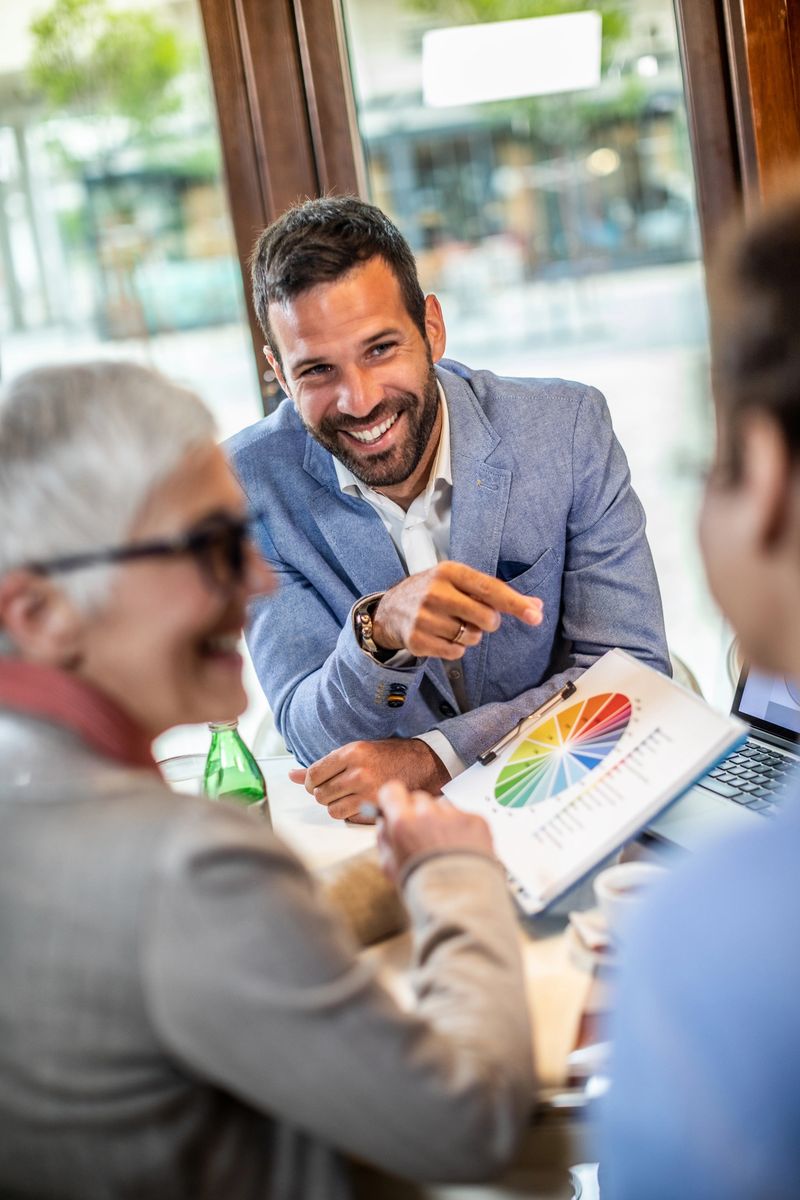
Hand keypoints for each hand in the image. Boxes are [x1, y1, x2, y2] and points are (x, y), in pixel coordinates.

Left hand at [289, 737, 449, 821]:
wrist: (422, 764)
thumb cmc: (388, 756)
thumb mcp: (355, 752)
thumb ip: (322, 765)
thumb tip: (291, 775)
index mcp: (352, 752)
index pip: (313, 774)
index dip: (310, 781)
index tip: (316, 782)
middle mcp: (358, 772)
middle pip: (319, 793)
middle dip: (323, 793)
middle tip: (336, 788)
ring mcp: (367, 792)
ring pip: (331, 808)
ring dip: (335, 805)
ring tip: (347, 796)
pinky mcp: (375, 808)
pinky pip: (347, 817)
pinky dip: (349, 813)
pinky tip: (359, 802)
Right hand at [371, 562, 542, 660]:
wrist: (390, 610)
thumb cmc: (434, 593)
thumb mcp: (459, 583)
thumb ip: (497, 593)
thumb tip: (536, 607)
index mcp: (449, 572)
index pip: (490, 589)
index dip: (515, 603)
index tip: (535, 615)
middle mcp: (435, 592)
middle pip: (485, 618)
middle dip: (489, 623)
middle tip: (475, 618)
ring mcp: (424, 618)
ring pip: (471, 639)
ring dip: (469, 636)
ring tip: (452, 625)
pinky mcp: (417, 640)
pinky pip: (456, 653)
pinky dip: (455, 648)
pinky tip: (442, 636)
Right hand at [376, 781, 494, 883]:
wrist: (462, 904)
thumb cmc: (425, 889)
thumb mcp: (390, 868)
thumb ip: (384, 839)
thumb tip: (384, 822)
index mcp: (403, 823)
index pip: (392, 790)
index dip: (392, 799)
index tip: (394, 806)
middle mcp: (428, 814)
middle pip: (419, 798)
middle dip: (418, 813)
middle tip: (422, 834)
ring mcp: (454, 816)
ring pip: (443, 806)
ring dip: (441, 820)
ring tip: (445, 847)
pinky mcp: (476, 821)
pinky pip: (464, 816)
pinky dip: (463, 829)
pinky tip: (461, 850)